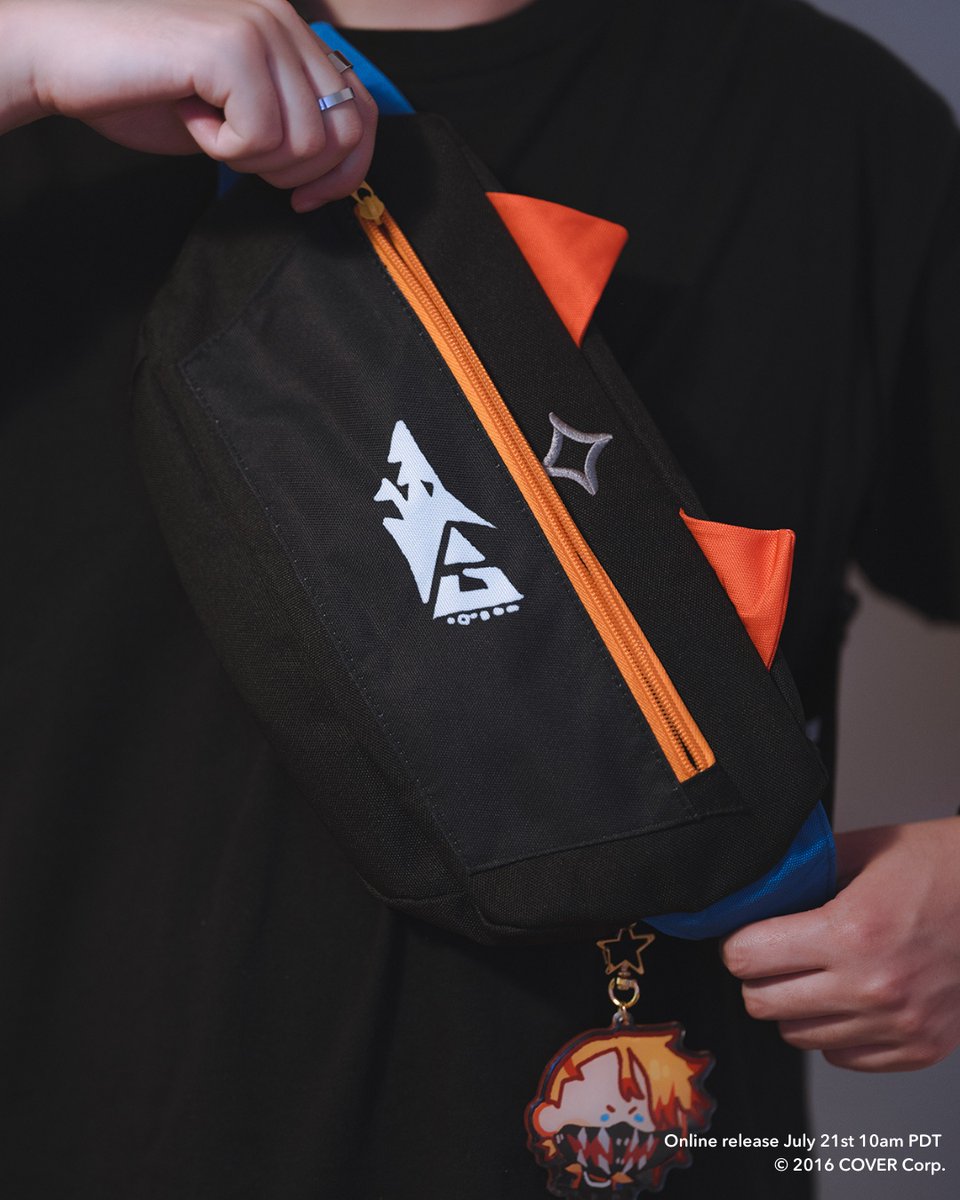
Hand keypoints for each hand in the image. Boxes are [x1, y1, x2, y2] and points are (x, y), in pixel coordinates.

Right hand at [0, 0, 376, 210]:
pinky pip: (261, 137)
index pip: (362, 112)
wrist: (67, 62)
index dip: (347, 171)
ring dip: (251, 158)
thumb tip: (340, 167)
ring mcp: (261, 26)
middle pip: (343, 135)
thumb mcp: (238, 110)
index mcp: (291, 32)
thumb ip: (290, 120)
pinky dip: (222, 148)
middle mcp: (284, 19)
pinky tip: (189, 115)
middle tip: (240, 158)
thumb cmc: (145, 90)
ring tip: (206, 125)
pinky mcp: (232, 46)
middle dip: (295, 173)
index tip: (305, 199)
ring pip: (305, 143)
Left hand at [721, 817, 959, 1070]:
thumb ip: (808, 867)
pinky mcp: (919, 1047)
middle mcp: (872, 986)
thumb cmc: (946, 867)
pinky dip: (834, 1031)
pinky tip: (844, 997)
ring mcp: (898, 1024)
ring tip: (810, 974)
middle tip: (769, 954)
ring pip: (798, 1035)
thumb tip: (760, 881)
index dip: (736, 943)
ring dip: (793, 1005)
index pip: (748, 958)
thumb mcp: (869, 848)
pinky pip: (843, 1057)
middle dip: (756, 976)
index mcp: (852, 931)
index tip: (742, 934)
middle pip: (763, 1004)